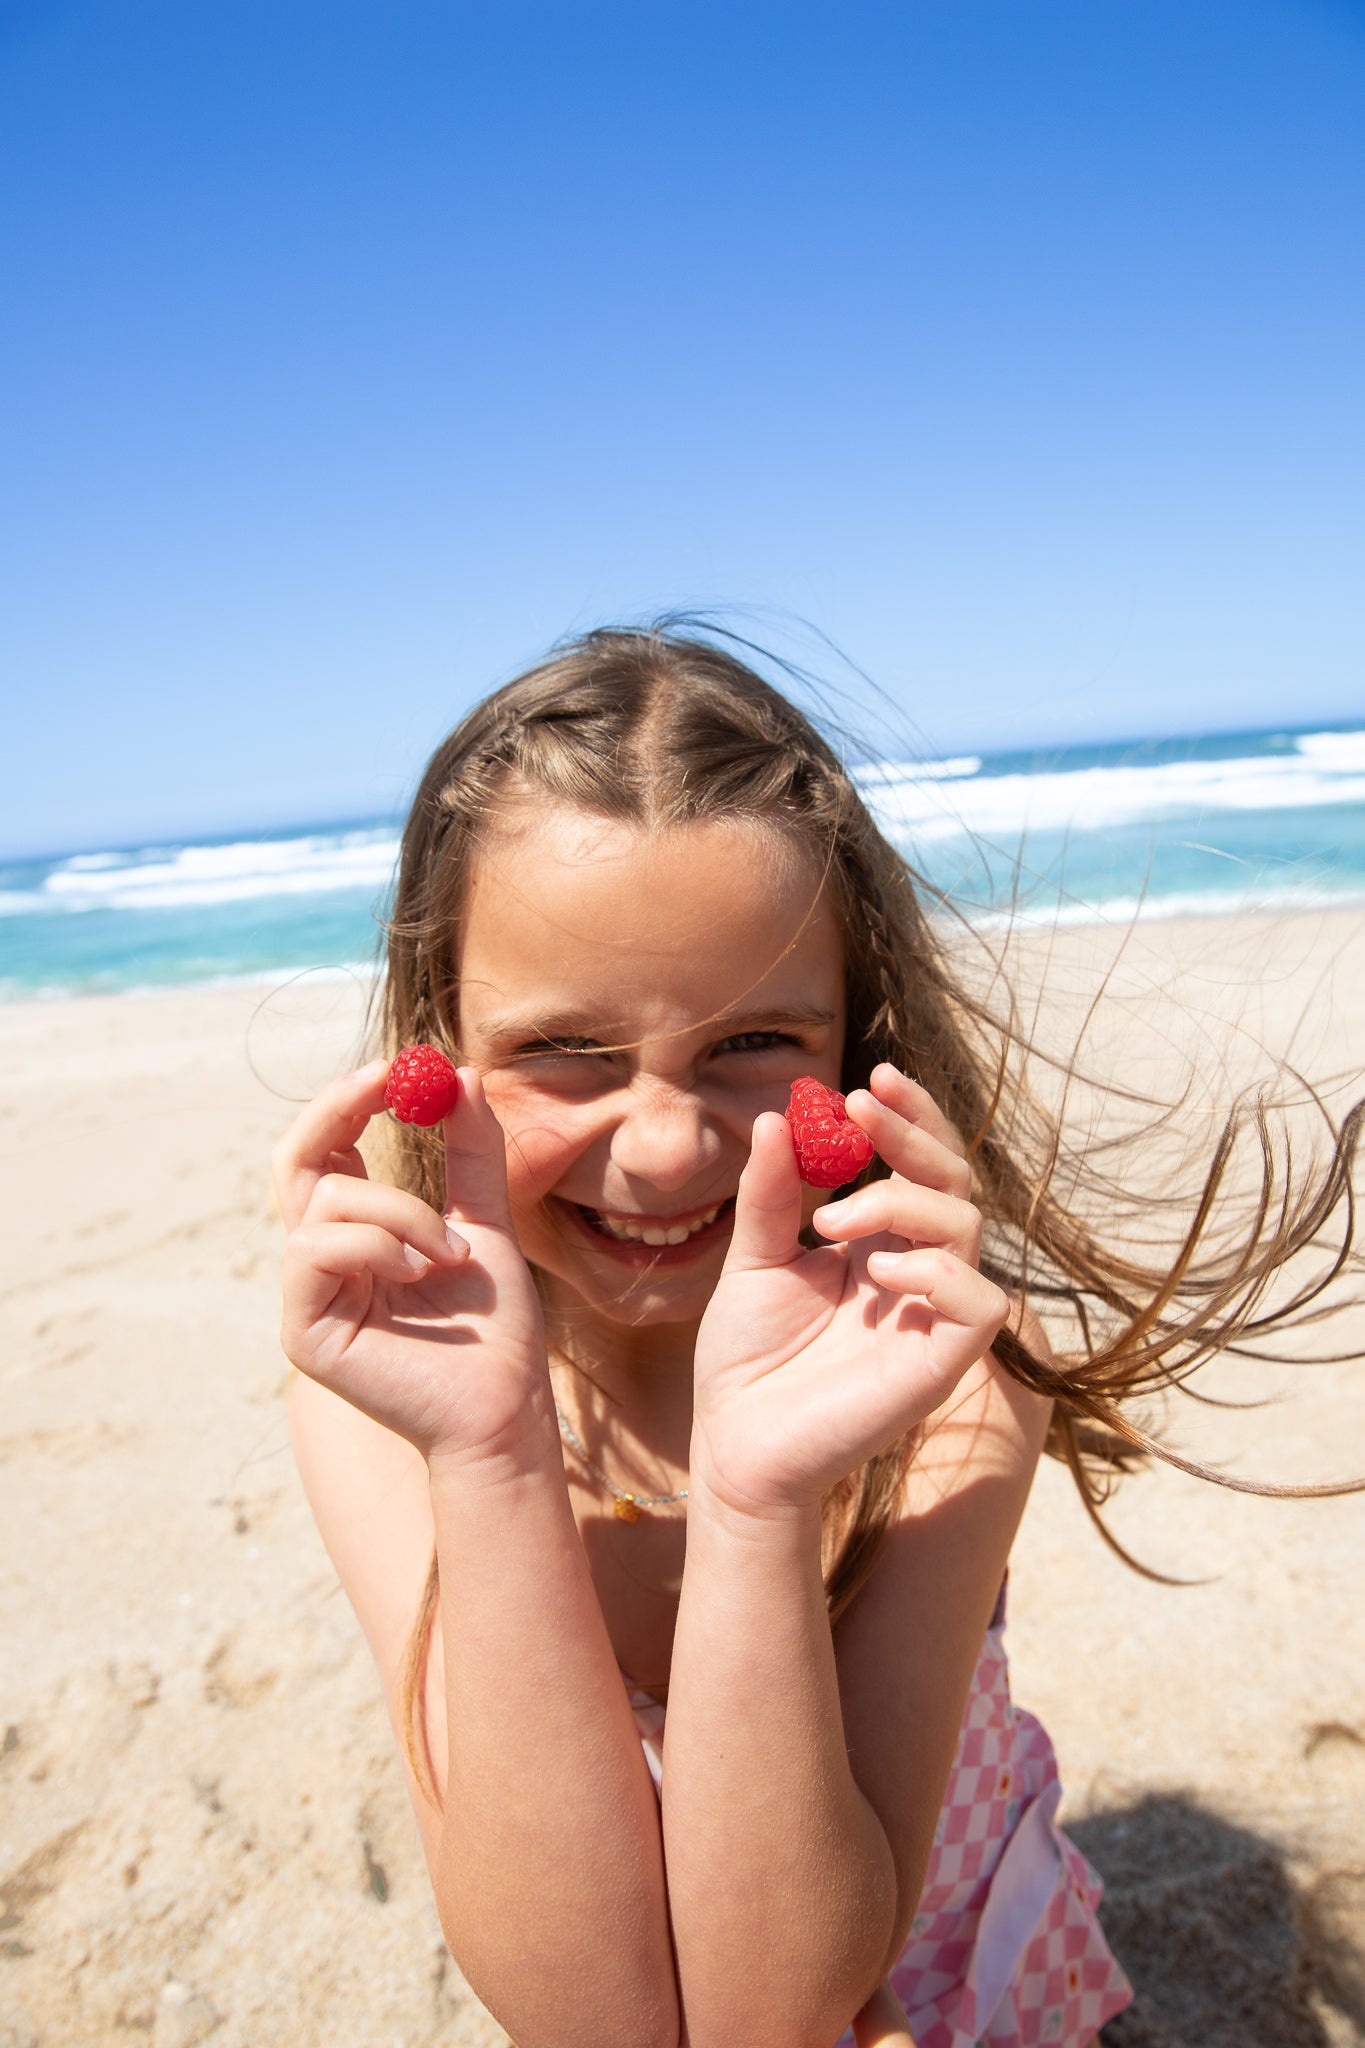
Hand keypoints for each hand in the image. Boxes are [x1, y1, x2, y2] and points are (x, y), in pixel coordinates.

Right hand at [275, 1063, 549, 1465]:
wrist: (504, 1404)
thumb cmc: (495, 1327)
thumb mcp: (487, 1219)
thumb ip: (472, 1152)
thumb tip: (462, 1072)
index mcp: (358, 1234)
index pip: (329, 1151)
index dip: (348, 1102)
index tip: (396, 1066)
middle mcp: (323, 1260)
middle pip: (295, 1161)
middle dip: (337, 1110)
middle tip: (387, 1079)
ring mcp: (307, 1296)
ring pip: (325, 1201)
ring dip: (400, 1211)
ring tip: (449, 1253)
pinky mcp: (303, 1329)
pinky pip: (318, 1248)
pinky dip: (378, 1246)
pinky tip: (418, 1274)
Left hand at [690, 1065, 1008, 1515]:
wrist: (735, 1448)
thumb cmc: (745, 1361)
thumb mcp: (753, 1259)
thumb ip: (770, 1193)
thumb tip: (779, 1115)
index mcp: (875, 1246)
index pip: (917, 1167)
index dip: (907, 1118)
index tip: (869, 1079)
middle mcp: (912, 1275)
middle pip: (952, 1182)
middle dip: (914, 1132)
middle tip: (861, 1103)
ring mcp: (930, 1317)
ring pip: (964, 1227)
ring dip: (900, 1200)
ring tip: (828, 1222)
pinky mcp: (941, 1363)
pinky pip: (979, 1302)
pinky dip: (936, 1270)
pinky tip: (878, 1271)